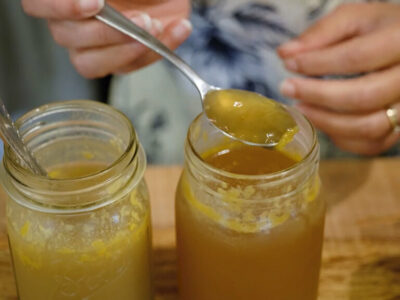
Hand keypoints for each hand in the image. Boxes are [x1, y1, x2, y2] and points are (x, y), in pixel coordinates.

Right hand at [22, 0, 190, 77]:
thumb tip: (97, 2)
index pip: (38, 4)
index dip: (59, 7)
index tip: (95, 4)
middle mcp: (73, 22)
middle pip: (67, 37)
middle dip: (107, 31)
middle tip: (141, 19)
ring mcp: (96, 46)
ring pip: (90, 64)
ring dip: (126, 50)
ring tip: (156, 27)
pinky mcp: (122, 60)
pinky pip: (131, 66)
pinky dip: (159, 49)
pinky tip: (179, 28)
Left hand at [277, 3, 399, 154]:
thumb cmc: (380, 30)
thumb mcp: (355, 18)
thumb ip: (321, 32)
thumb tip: (285, 53)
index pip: (355, 58)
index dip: (316, 63)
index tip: (288, 64)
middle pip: (362, 97)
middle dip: (317, 95)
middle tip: (287, 88)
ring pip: (368, 127)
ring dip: (326, 121)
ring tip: (300, 108)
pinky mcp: (399, 127)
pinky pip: (371, 144)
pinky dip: (341, 138)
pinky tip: (321, 121)